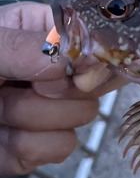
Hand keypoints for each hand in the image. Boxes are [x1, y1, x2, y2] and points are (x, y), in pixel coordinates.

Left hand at [0, 2, 106, 176]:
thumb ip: (22, 46)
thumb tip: (74, 62)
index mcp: (37, 31)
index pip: (90, 35)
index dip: (87, 54)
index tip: (66, 68)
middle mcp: (50, 69)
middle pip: (93, 79)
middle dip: (53, 92)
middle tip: (18, 89)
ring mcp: (49, 107)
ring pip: (83, 114)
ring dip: (33, 118)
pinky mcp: (42, 144)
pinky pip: (64, 146)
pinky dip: (31, 146)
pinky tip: (5, 139)